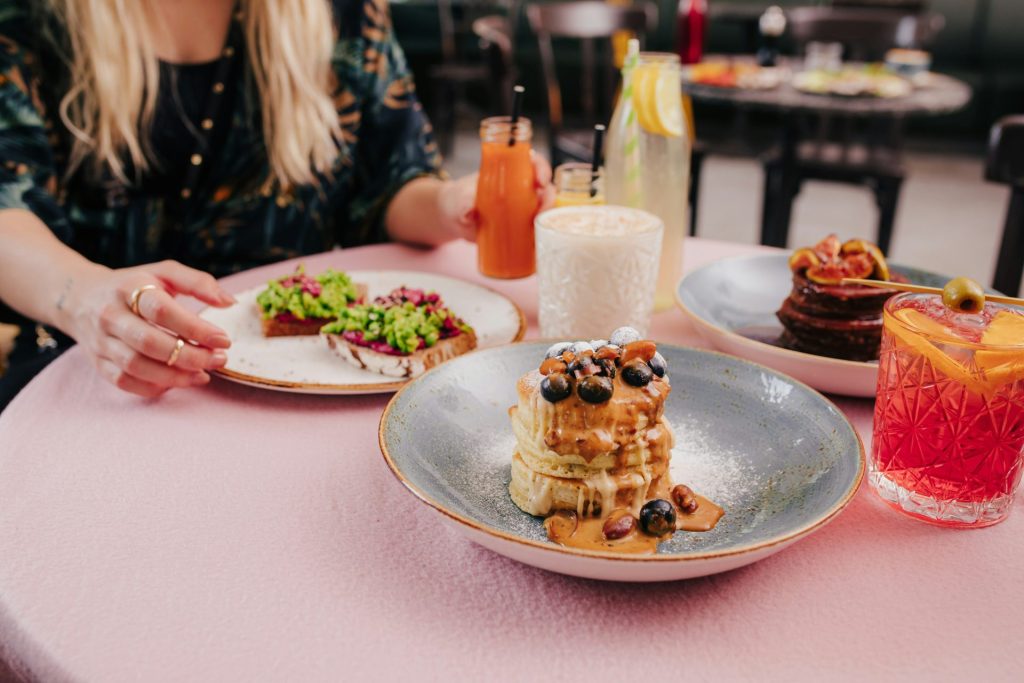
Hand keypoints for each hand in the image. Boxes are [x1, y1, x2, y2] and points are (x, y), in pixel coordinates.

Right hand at [60, 260, 235, 397]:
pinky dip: (153, 387)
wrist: (79, 297)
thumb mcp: (163, 273)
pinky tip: (177, 382)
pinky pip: (124, 382)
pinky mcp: (98, 362)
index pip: (162, 311)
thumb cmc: (134, 286)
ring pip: (136, 366)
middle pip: (149, 343)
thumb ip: (198, 283)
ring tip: (203, 374)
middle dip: (190, 356)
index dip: (196, 328)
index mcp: (129, 289)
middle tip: (219, 360)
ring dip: (175, 376)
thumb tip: (229, 302)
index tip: (223, 340)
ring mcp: (101, 341)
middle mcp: (110, 315)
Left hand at [438, 152, 555, 242]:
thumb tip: (471, 210)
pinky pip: (537, 228)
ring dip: (548, 218)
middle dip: (548, 198)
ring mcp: (523, 207)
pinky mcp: (521, 226)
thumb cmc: (459, 199)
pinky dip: (541, 234)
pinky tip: (537, 241)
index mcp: (510, 171)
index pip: (533, 163)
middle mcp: (521, 187)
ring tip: (537, 228)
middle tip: (540, 212)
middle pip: (545, 187)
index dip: (542, 168)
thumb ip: (466, 201)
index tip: (539, 180)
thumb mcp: (461, 197)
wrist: (454, 218)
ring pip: (545, 208)